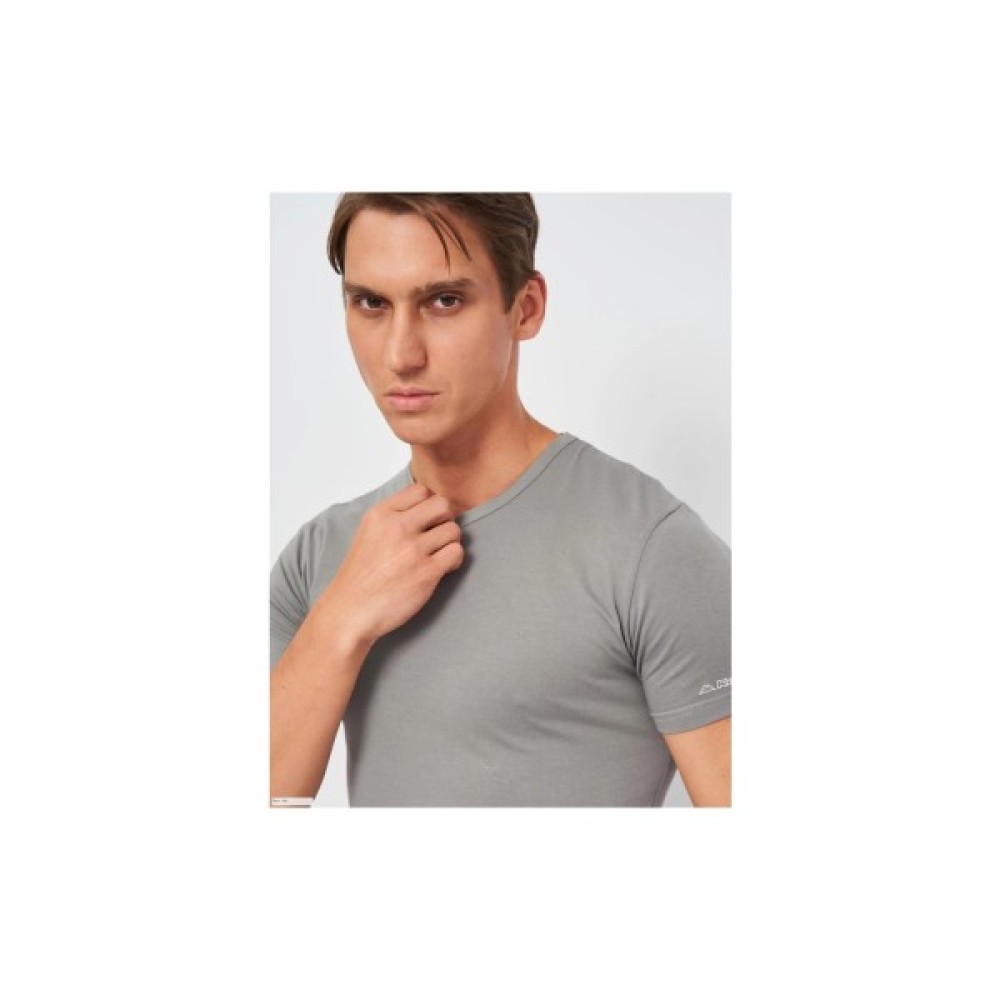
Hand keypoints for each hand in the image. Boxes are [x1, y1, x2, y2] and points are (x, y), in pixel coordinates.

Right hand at [318, 482, 463, 647]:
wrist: (350, 612)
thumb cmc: (360, 576)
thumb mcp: (367, 533)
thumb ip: (393, 517)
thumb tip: (427, 507)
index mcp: (380, 514)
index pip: (420, 490)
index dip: (428, 505)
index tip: (424, 522)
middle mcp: (397, 527)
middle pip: (442, 504)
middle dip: (444, 519)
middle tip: (436, 536)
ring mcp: (413, 550)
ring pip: (453, 529)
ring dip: (450, 542)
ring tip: (438, 555)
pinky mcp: (426, 572)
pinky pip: (456, 552)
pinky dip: (454, 560)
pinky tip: (442, 568)